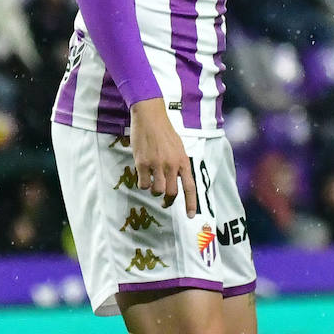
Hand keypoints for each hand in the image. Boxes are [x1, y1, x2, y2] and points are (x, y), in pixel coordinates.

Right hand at [129, 99, 197, 217]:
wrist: (150, 116)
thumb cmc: (164, 132)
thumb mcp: (178, 148)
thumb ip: (178, 164)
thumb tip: (176, 181)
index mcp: (183, 160)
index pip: (190, 187)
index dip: (190, 203)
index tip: (191, 216)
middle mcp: (172, 164)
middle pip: (171, 193)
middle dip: (167, 200)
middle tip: (164, 201)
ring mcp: (157, 164)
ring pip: (156, 190)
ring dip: (154, 190)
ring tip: (152, 181)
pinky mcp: (142, 163)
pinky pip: (143, 184)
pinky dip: (143, 183)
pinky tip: (143, 173)